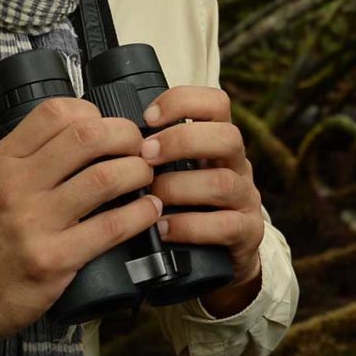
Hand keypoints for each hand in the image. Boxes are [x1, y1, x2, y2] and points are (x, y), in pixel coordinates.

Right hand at [0, 97, 160, 355]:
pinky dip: (140, 214)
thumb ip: (32, 154)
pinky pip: (110, 227)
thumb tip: (89, 130)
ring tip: (146, 176)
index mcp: (5, 160)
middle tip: (140, 148)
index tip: (108, 127)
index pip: (56, 112)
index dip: (93, 113)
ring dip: (139, 172)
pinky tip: (150, 211)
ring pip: (105, 178)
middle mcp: (18, 184)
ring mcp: (36, 222)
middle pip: (87, 136)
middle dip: (127, 136)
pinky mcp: (54, 259)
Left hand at [141, 86, 264, 316]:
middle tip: (146, 155)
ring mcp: (246, 199)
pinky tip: (162, 228)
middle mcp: (237, 165)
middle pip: (228, 136)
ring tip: (151, 196)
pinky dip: (188, 226)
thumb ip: (156, 151)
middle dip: (182, 141)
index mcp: (218, 141)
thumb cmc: (188, 203)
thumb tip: (108, 135)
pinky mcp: (247, 232)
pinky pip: (225, 225)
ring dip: (179, 187)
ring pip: (223, 182)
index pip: (216, 103)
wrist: (221, 254)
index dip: (183, 102)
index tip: (147, 117)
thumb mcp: (178, 169)